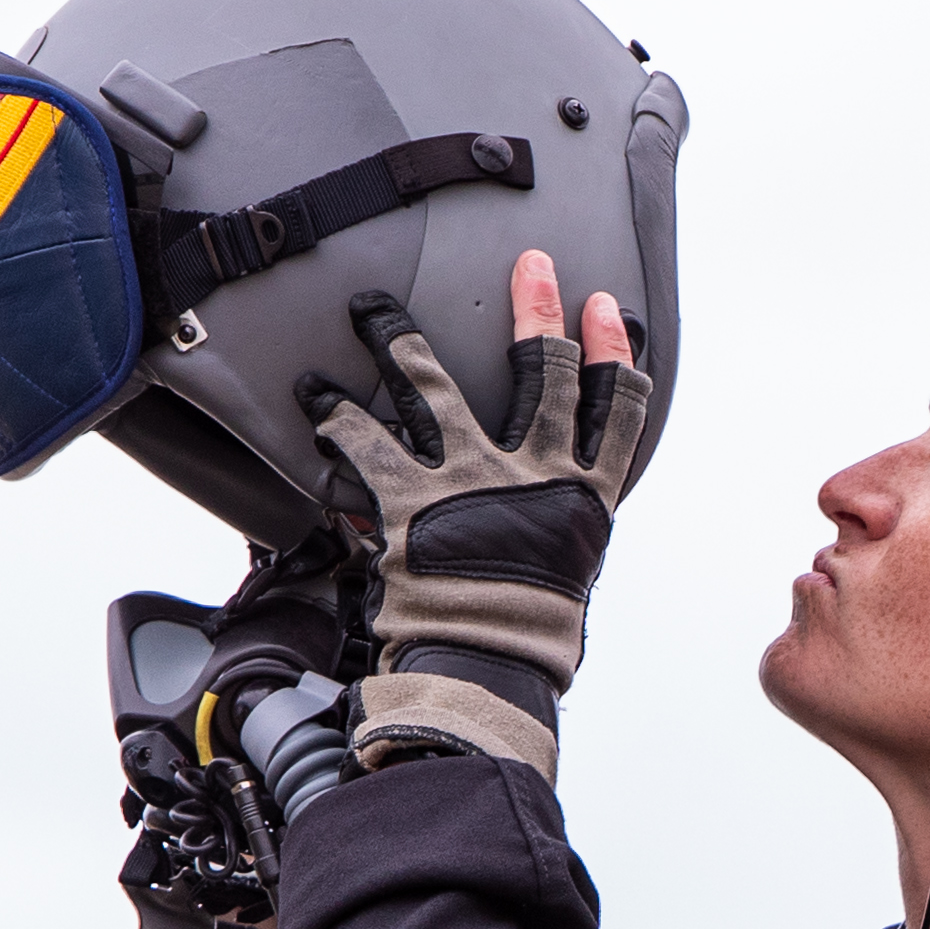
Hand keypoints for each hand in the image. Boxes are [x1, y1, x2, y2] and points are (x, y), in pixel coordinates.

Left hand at [299, 253, 648, 773]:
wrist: (486, 662)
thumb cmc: (530, 635)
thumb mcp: (564, 576)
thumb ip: (553, 529)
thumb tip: (547, 524)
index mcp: (582, 498)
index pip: (613, 413)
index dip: (610, 353)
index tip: (606, 308)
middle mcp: (533, 475)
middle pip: (545, 375)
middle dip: (538, 312)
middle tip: (532, 266)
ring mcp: (472, 479)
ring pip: (437, 389)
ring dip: (400, 341)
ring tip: (374, 310)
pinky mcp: (414, 498)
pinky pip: (368, 442)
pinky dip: (338, 416)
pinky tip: (316, 395)